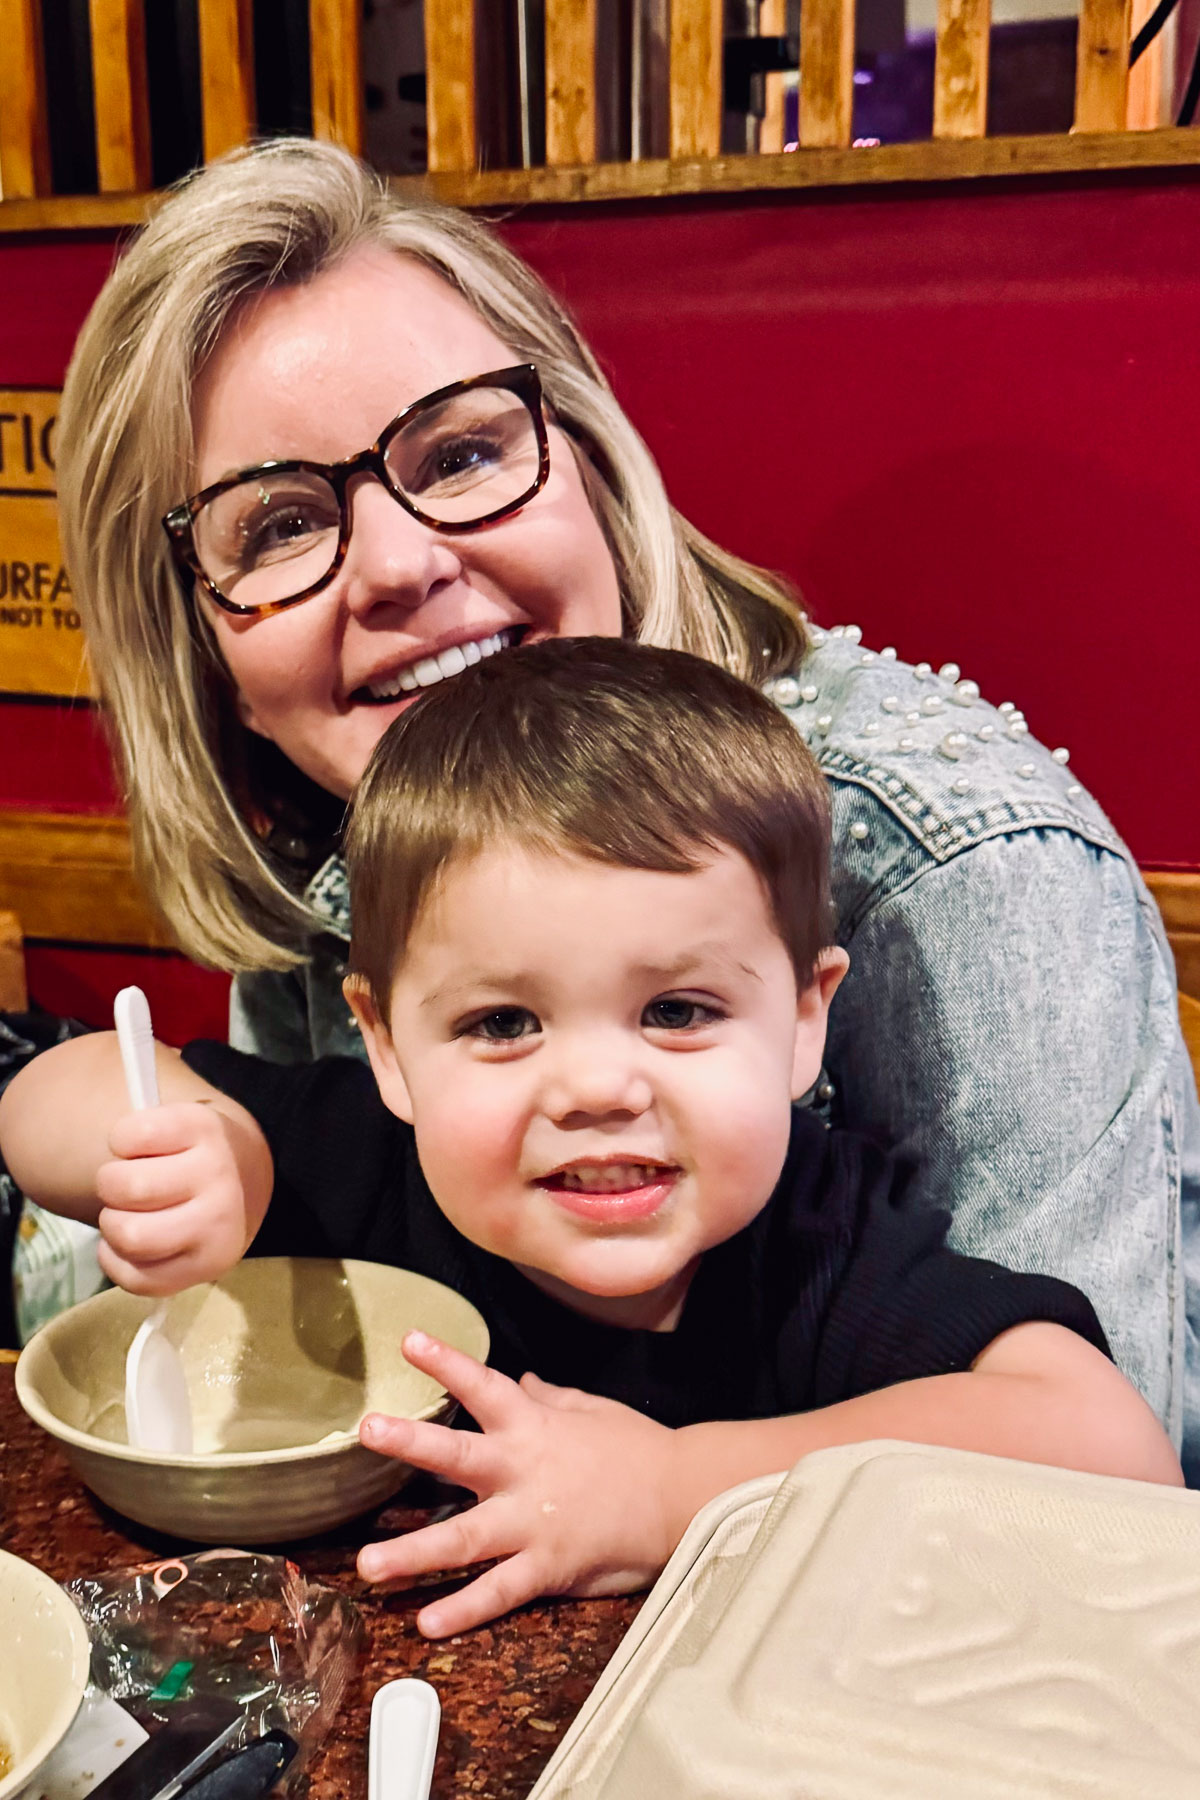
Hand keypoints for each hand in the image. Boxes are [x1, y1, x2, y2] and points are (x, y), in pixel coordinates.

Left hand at [94, 1099, 269, 1293]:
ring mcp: (217, 1225)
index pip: (126, 1135)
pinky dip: (118, 1263)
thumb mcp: (178, 1120)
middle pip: (124, 1187)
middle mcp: (219, 1175)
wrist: (250, 1186)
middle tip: (126, 1186)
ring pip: (129, 1236)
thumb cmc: (195, 1152)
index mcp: (206, 1128)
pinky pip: (138, 1277)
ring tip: (129, 1216)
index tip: (136, 1145)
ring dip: (114, 1227)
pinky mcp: (209, 1268)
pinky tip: (130, 1247)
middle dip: (111, 1186)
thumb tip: (119, 1060)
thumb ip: (142, 1117)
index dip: (120, 1141)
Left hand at [356, 1331, 681, 1635]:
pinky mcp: (549, 1566)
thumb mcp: (592, 1410)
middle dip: (410, 1441)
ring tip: (368, 1565)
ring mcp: (533, 1522)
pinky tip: (428, 1622)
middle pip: (457, 1454)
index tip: (409, 1341)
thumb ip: (550, 1397)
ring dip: (414, 1552)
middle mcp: (524, 1470)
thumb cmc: (638, 1449)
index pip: (483, 1385)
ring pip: (464, 1537)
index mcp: (534, 1426)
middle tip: (368, 1428)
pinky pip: (499, 1591)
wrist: (683, 1497)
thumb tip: (522, 1378)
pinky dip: (464, 1609)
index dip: (446, 1362)